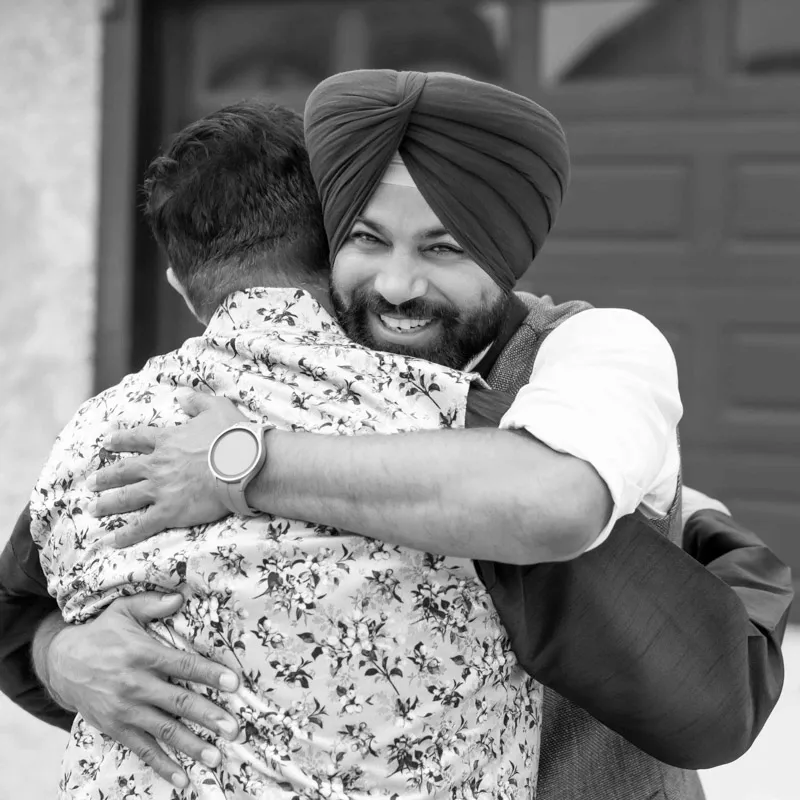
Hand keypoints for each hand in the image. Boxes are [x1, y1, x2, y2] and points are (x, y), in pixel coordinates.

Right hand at [42, 592, 239, 787]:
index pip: (183, 665)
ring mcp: (125, 709)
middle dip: (208, 716)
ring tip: (216, 756)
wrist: (61, 663)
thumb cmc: (101, 633)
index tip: (234, 683)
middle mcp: (136, 684)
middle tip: (233, 728)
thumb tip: (181, 596)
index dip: (210, 674)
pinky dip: (162, 764)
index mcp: (143, 654)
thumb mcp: (123, 610)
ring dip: (191, 744)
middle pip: (178, 702)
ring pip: (164, 730)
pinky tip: (181, 777)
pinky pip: (142, 749)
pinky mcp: (115, 727)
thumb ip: (153, 603)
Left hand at [88, 392, 246, 546]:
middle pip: (124, 470)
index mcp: (168, 440)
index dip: (121, 440)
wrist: (241, 466)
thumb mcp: (217, 408)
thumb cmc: (232, 438)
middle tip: (91, 482)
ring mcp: (160, 489)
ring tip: (93, 508)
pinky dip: (127, 534)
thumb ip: (197, 401)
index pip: (137, 438)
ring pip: (126, 497)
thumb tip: (182, 395)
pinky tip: (113, 540)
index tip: (106, 442)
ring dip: (108, 503)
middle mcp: (158, 464)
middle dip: (106, 477)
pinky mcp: (169, 511)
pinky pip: (143, 525)